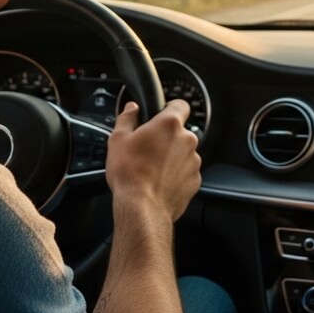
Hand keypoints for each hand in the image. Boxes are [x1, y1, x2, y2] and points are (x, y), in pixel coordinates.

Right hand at [106, 99, 201, 221]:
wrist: (142, 208)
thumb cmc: (129, 173)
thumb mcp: (118, 139)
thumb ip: (127, 118)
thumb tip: (132, 108)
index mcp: (169, 124)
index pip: (181, 104)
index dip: (171, 107)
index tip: (162, 113)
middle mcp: (187, 140)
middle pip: (180, 131)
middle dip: (167, 137)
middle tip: (149, 148)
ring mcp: (194, 161)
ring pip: (184, 152)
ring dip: (172, 156)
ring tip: (152, 168)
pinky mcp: (195, 181)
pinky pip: (186, 172)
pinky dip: (176, 174)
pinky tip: (160, 181)